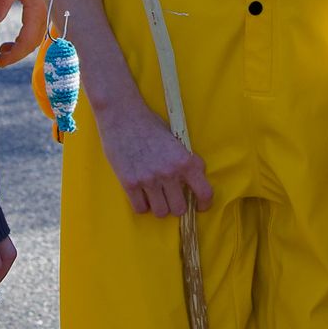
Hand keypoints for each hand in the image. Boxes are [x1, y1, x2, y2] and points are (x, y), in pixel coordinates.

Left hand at [0, 0, 48, 56]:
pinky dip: (25, 39)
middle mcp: (44, 14)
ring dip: (20, 47)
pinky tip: (14, 39)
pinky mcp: (44, 9)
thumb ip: (3, 0)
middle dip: (16, 55)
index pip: (26, 41)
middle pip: (32, 44)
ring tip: (3, 50)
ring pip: (35, 38)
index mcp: (37, 10)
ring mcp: (46, 13)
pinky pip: (36, 31)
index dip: (13, 55)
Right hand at [92, 77, 214, 218]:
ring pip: (161, 212)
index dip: (204, 203)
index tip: (200, 205)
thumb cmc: (150, 125)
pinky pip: (140, 209)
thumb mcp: (177, 140)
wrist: (123, 116)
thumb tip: (193, 181)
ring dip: (159, 206)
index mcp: (185, 160)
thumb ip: (186, 161)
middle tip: (171, 197)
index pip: (204, 192)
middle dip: (177, 204)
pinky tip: (141, 194)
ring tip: (155, 195)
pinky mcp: (129, 183)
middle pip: (179, 209)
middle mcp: (169, 173)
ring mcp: (149, 179)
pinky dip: (142, 204)